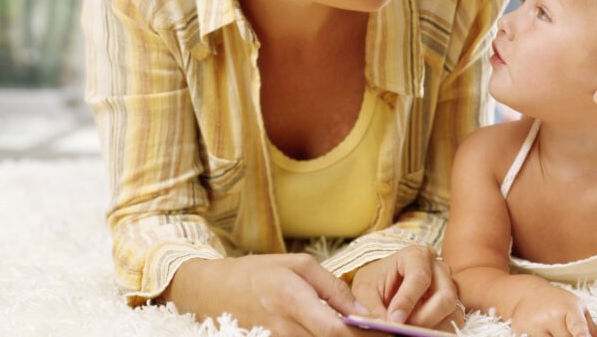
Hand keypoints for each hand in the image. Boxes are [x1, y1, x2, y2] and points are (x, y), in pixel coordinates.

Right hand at [164, 254, 374, 336]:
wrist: (210, 292)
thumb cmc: (258, 272)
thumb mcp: (298, 265)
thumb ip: (333, 288)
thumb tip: (362, 311)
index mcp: (291, 300)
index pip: (334, 330)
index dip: (364, 335)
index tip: (387, 331)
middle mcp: (283, 328)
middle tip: (384, 334)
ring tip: (363, 332)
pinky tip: (337, 334)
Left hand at [351, 245, 463, 331]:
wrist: (381, 286)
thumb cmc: (374, 282)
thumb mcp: (364, 291)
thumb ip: (371, 307)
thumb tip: (384, 325)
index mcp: (417, 256)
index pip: (420, 277)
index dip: (407, 300)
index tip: (393, 320)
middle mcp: (439, 270)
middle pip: (445, 296)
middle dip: (423, 319)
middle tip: (402, 329)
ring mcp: (449, 288)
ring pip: (452, 313)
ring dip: (431, 327)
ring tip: (407, 332)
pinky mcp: (451, 308)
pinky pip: (452, 324)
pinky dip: (435, 332)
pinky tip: (417, 333)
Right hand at [510, 282, 596, 336]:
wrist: (527, 294)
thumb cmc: (558, 303)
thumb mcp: (578, 308)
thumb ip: (591, 328)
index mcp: (569, 309)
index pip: (577, 327)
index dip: (581, 336)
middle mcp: (551, 317)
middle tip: (570, 335)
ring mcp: (535, 326)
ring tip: (558, 333)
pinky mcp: (521, 333)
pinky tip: (548, 335)